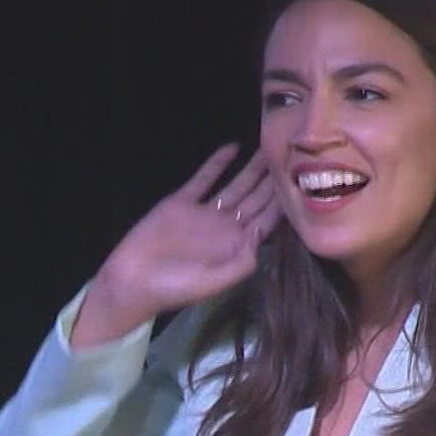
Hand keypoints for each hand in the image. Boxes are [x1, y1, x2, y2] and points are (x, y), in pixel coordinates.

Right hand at [70, 144, 280, 346]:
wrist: (132, 281)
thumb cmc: (175, 288)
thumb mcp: (215, 282)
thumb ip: (242, 261)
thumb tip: (263, 232)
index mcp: (236, 248)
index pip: (268, 221)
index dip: (285, 203)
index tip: (303, 182)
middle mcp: (225, 228)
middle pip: (257, 199)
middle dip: (274, 180)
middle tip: (293, 155)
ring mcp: (204, 213)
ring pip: (236, 185)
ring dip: (252, 168)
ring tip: (269, 147)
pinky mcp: (181, 202)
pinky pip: (204, 179)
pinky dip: (218, 163)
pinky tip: (233, 147)